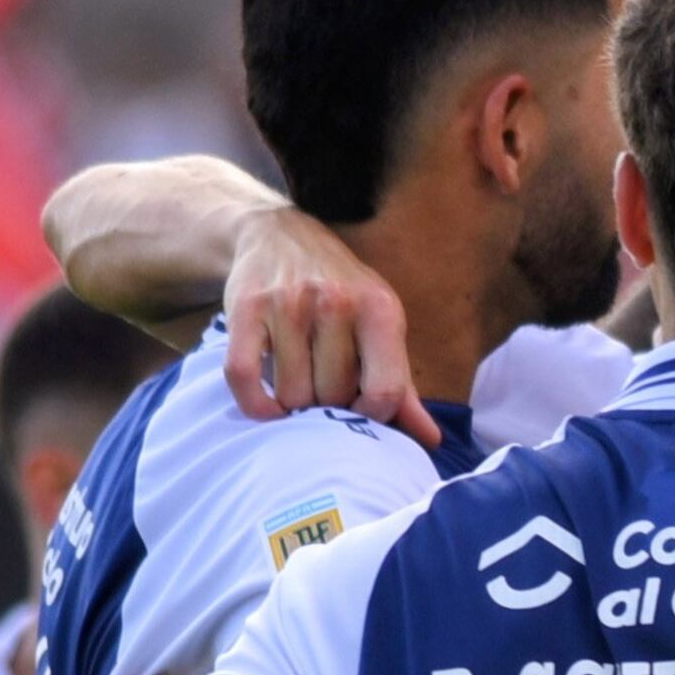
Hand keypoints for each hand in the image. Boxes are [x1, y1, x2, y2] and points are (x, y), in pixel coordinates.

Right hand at [223, 208, 430, 443]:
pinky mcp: (246, 309)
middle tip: (323, 389)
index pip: (386, 392)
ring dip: (293, 404)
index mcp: (380, 309)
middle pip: (334, 396)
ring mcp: (289, 304)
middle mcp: (336, 302)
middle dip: (328, 406)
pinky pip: (244, 377)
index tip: (358, 411)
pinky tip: (267, 405)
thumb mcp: (381, 326)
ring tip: (299, 383)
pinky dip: (255, 404)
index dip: (372, 416)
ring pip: (292, 394)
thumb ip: (401, 384)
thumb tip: (430, 439)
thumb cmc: (342, 293)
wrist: (280, 236)